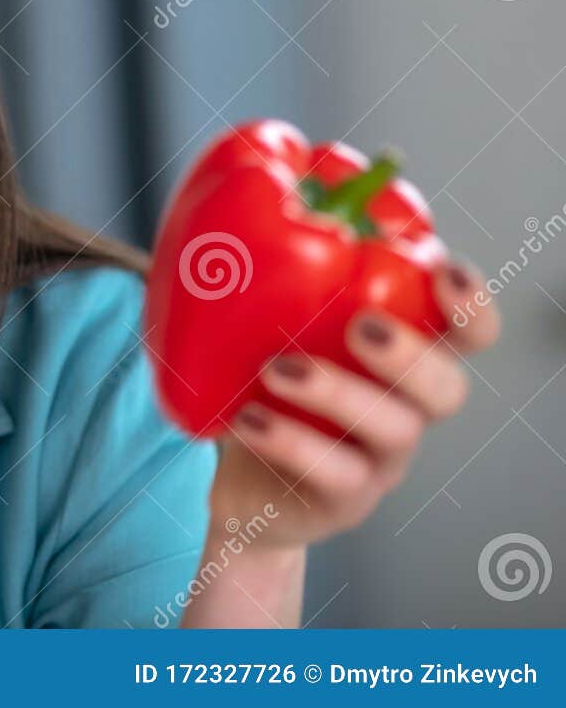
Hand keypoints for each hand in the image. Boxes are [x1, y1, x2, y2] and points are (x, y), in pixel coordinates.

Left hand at [209, 259, 500, 549]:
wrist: (245, 486)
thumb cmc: (268, 391)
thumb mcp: (271, 332)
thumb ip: (271, 279)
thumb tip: (235, 207)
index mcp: (403, 357)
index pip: (467, 332)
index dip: (471, 305)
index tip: (442, 272)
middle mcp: (407, 409)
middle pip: (446, 387)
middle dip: (410, 353)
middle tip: (360, 326)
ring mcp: (381, 459)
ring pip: (393, 428)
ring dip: (336, 391)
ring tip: (275, 369)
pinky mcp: (345, 500)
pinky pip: (335, 475)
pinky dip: (290, 442)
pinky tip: (247, 419)